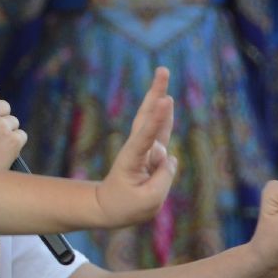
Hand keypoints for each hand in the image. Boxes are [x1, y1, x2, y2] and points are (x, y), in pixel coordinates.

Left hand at [93, 67, 177, 228]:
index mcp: (132, 160)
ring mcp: (145, 149)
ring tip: (162, 73)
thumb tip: (170, 158)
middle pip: (147, 116)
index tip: (165, 101)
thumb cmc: (125, 206)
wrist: (107, 207)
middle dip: (155, 92)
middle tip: (162, 70)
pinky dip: (165, 118)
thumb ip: (164, 178)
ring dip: (159, 97)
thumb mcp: (149, 200)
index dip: (157, 119)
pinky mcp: (151, 153)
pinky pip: (161, 133)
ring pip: (155, 120)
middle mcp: (138, 149)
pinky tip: (167, 102)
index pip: (146, 137)